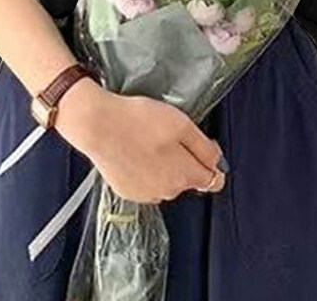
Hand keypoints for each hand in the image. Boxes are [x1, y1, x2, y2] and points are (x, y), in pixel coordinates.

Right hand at [55, 79, 227, 203]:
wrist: (98, 125)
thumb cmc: (138, 121)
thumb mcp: (182, 125)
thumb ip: (205, 149)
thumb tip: (218, 164)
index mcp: (183, 175)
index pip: (213, 180)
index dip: (213, 161)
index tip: (205, 147)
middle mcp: (166, 191)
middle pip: (188, 178)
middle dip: (185, 159)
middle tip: (169, 135)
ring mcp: (144, 193)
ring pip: (166, 180)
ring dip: (164, 165)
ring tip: (148, 140)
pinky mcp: (126, 190)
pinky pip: (146, 181)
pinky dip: (145, 169)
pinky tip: (135, 150)